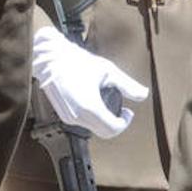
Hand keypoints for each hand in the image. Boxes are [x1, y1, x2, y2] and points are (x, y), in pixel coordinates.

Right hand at [32, 25, 148, 138]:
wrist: (48, 58)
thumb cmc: (74, 60)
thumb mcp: (107, 70)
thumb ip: (127, 85)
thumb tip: (143, 94)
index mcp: (90, 107)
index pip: (113, 129)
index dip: (124, 122)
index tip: (127, 112)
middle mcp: (78, 116)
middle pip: (104, 132)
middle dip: (115, 123)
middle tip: (120, 111)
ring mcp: (68, 117)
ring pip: (93, 129)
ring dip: (103, 120)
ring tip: (105, 103)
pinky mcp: (63, 114)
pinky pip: (83, 123)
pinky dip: (92, 117)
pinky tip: (92, 102)